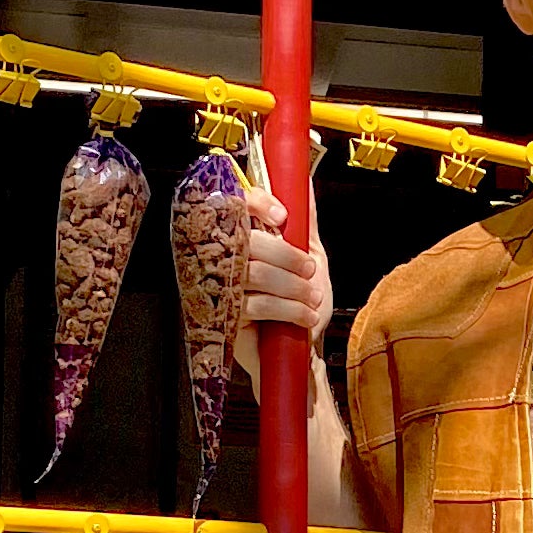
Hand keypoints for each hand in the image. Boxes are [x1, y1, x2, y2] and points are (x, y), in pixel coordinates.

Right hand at [233, 196, 332, 396]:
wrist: (301, 350)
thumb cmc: (300, 301)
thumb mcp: (310, 254)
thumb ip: (304, 219)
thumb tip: (302, 182)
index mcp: (241, 237)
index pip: (235, 205)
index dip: (257, 204)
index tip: (283, 217)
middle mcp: (224, 258)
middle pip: (247, 241)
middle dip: (286, 256)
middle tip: (309, 270)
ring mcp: (221, 288)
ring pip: (252, 274)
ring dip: (292, 286)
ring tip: (311, 298)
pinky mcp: (224, 319)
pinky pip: (253, 305)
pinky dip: (287, 309)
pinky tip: (304, 316)